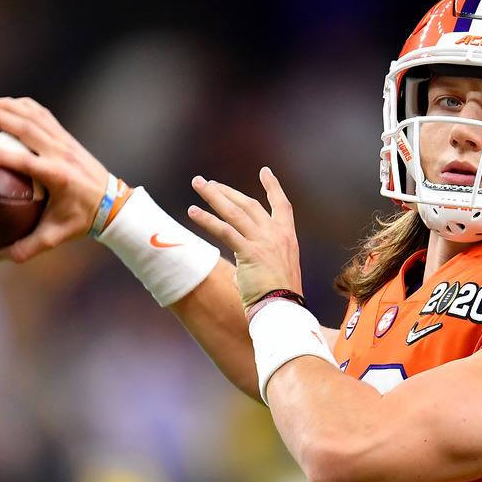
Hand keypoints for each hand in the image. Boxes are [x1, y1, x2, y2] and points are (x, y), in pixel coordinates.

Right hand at [0, 97, 110, 261]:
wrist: (113, 203)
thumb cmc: (82, 220)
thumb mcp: (56, 236)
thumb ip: (27, 247)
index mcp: (57, 176)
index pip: (27, 161)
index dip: (3, 156)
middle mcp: (61, 154)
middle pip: (29, 128)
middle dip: (2, 119)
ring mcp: (66, 142)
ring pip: (36, 116)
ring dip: (10, 108)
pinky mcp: (68, 138)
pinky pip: (44, 116)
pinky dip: (25, 107)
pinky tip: (7, 106)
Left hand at [188, 167, 302, 311]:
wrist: (283, 309)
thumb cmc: (278, 298)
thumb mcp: (273, 275)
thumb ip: (255, 266)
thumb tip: (239, 273)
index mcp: (288, 238)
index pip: (282, 205)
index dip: (273, 187)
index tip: (265, 171)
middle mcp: (277, 235)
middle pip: (249, 204)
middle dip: (227, 191)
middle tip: (208, 182)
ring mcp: (264, 242)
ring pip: (235, 211)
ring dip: (214, 196)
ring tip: (198, 185)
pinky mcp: (250, 252)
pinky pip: (225, 231)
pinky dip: (207, 220)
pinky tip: (193, 211)